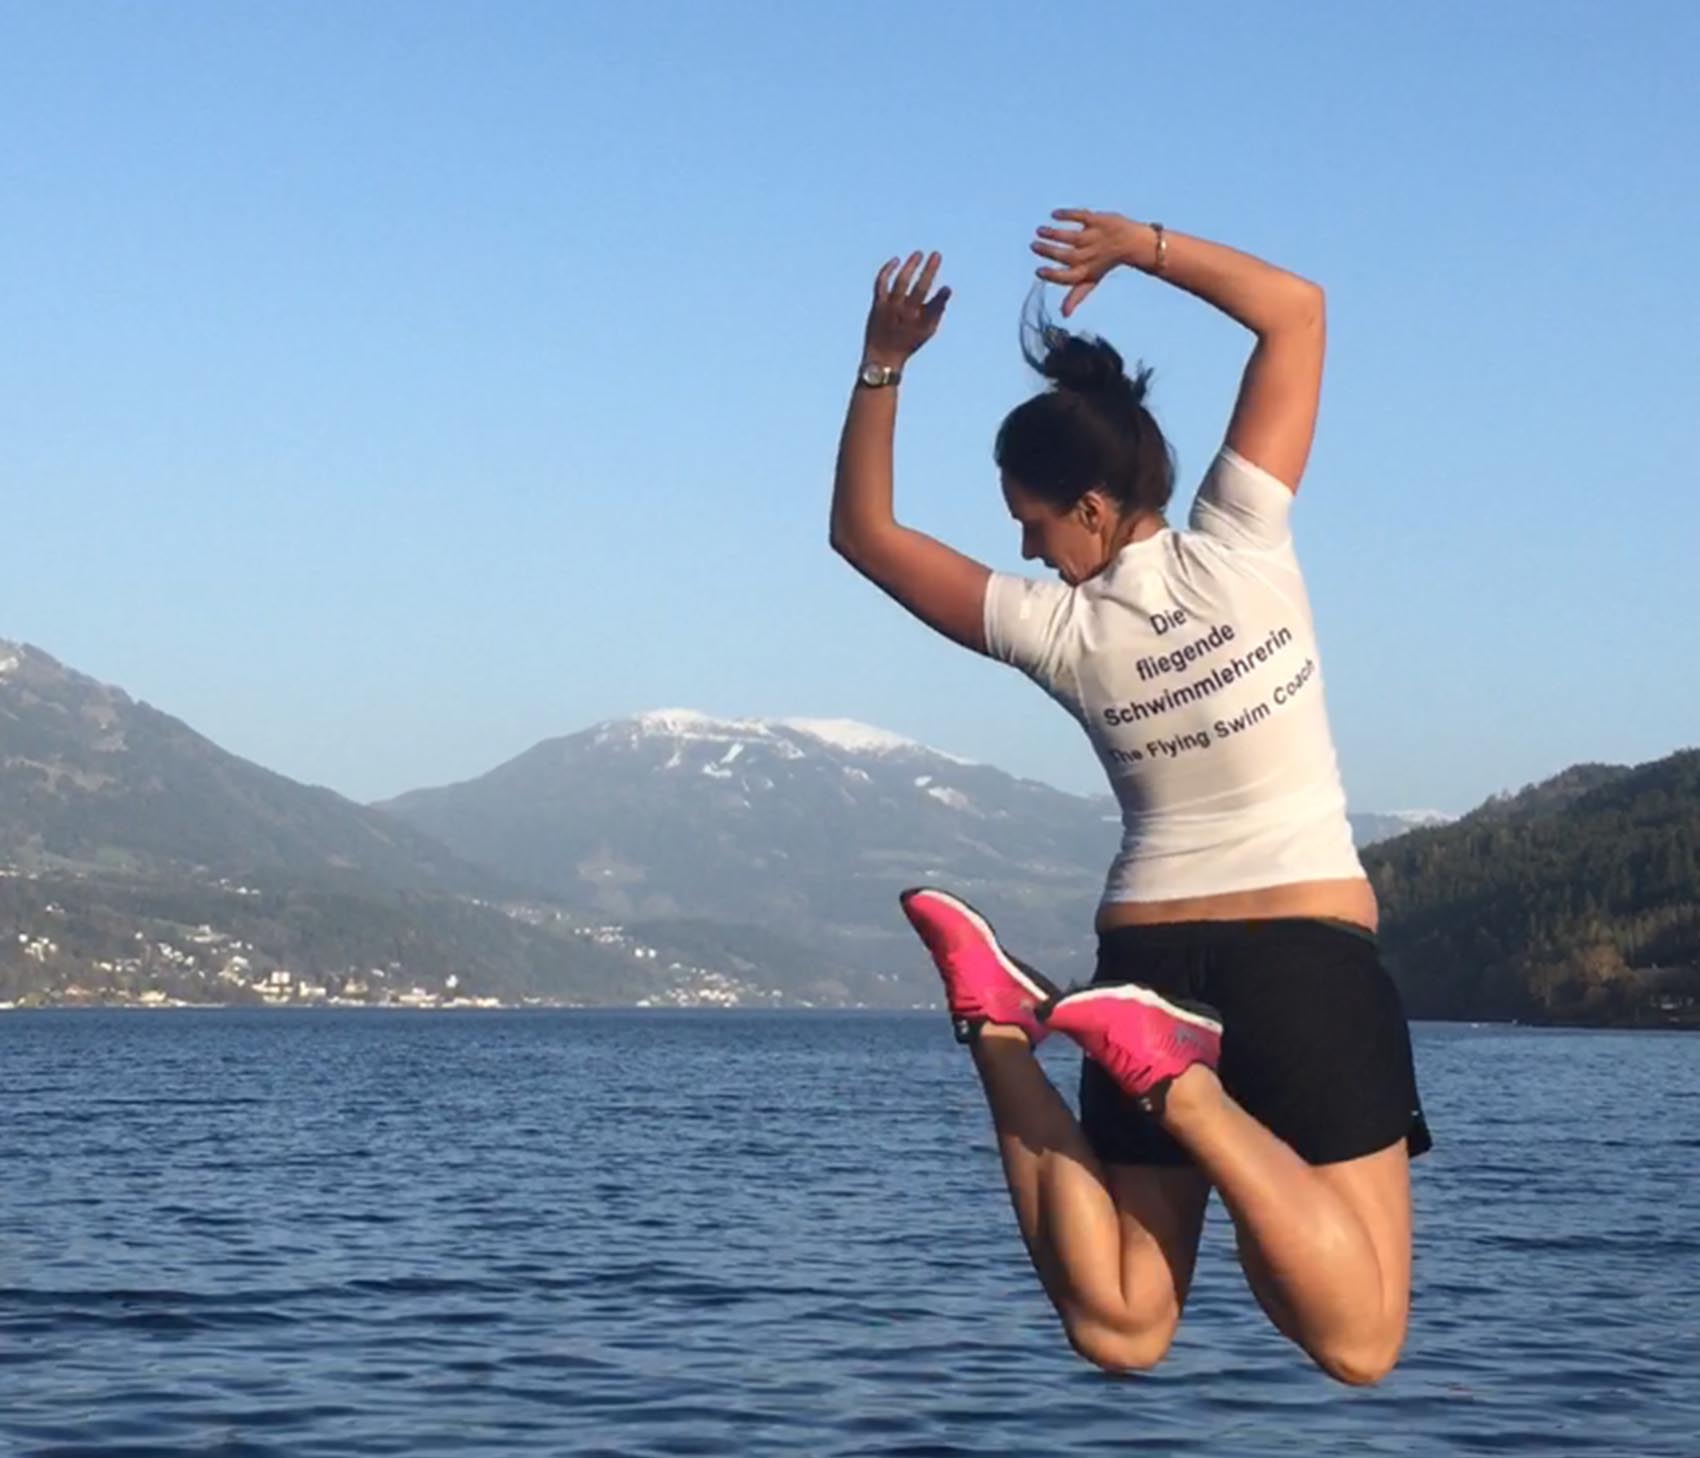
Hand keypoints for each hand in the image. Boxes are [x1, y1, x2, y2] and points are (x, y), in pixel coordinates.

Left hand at [863, 251, 950, 368]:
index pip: (934, 305)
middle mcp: (904, 313)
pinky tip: (896, 261)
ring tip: (918, 254)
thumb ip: (937, 310)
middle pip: (918, 288)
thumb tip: (947, 289)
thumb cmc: (908, 342)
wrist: (882, 357)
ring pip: (900, 282)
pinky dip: (887, 270)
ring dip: (910, 266)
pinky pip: (881, 283)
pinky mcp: (877, 304)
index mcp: (919, 321)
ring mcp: (890, 308)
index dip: (941, 297)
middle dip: (928, 270)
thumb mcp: (927, 331)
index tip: (946, 287)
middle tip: (936, 254)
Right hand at [1031, 209, 1147, 317]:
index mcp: (1086, 272)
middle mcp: (1089, 256)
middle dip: (1047, 251)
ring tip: (1040, 230)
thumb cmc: (1105, 263)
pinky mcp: (1097, 221)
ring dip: (1052, 233)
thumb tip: (1064, 315)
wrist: (1131, 243)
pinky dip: (1067, 215)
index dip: (1051, 275)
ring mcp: (1093, 237)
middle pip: (1064, 255)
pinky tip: (1054, 215)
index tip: (1038, 271)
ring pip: (1069, 236)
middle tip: (1034, 246)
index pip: (1066, 277)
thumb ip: (1076, 295)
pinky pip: (1080, 217)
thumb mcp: (1091, 280)